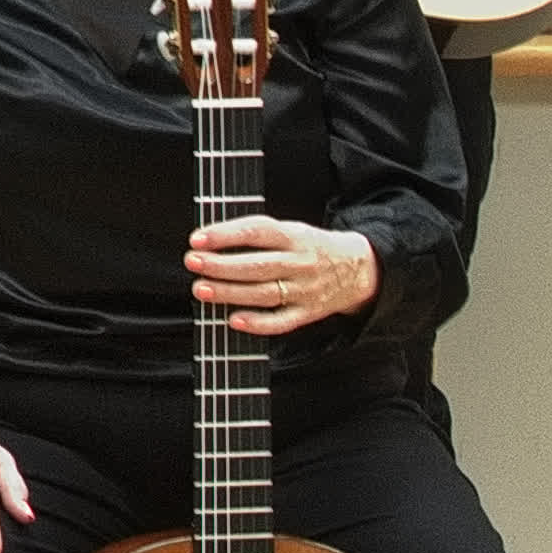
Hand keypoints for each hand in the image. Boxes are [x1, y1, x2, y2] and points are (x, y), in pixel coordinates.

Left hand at [187, 212, 378, 336]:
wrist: (359, 269)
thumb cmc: (309, 247)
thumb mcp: (290, 230)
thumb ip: (256, 234)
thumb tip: (211, 240)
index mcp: (295, 236)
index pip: (258, 232)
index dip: (226, 235)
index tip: (197, 239)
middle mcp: (300, 263)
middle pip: (259, 265)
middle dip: (221, 265)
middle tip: (192, 262)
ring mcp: (305, 290)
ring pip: (265, 293)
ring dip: (230, 293)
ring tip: (200, 289)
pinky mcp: (308, 313)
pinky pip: (283, 321)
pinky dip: (258, 323)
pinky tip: (233, 320)